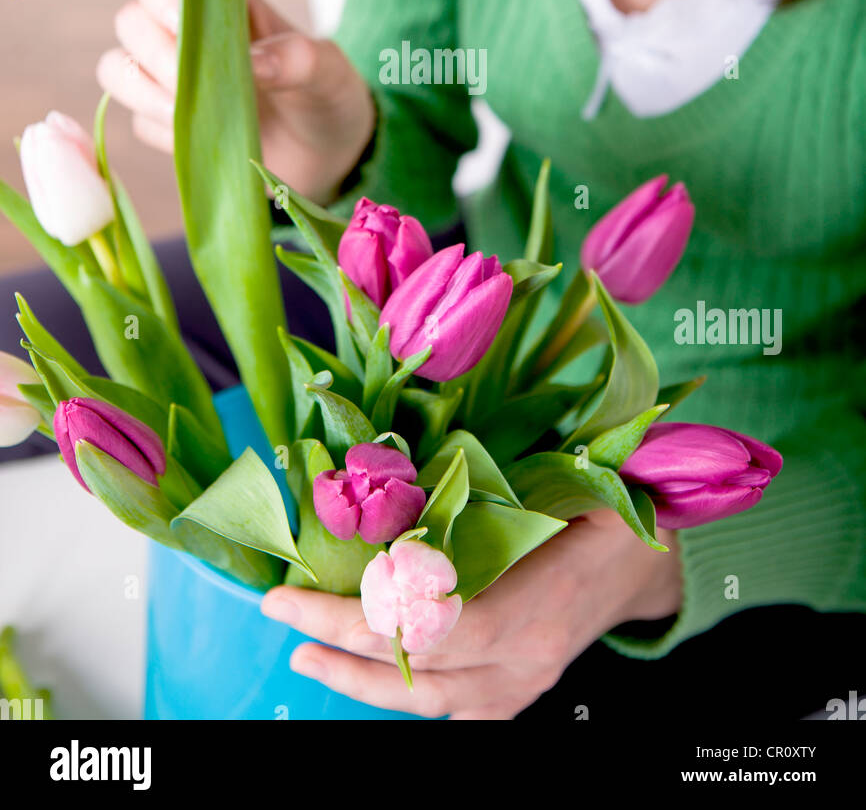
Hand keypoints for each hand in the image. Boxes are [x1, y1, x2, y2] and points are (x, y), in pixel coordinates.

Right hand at [95, 0, 375, 203]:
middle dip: (155, 49)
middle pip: (129, 19)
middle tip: (194, 79)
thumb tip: (253, 64)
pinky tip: (200, 136)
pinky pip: (137, 121)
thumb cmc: (327, 93)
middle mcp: (183, 31)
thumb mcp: (329, 70)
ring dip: (145, 90)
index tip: (181, 15)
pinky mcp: (165, 124)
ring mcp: (169, 79)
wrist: (330, 153)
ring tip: (190, 111)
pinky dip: (161, 128)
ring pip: (118, 70)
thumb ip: (298, 59)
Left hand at [261, 509, 682, 720]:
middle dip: (338, 643)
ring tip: (307, 653)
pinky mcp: (523, 696)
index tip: (288, 593)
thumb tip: (406, 464)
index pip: (421, 625)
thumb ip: (497, 486)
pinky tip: (371, 683)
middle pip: (414, 669)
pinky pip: (459, 716)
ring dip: (360, 680)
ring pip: (427, 702)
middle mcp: (525, 658)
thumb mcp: (565, 480)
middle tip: (280, 611)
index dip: (351, 617)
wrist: (650, 559)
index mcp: (534, 602)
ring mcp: (525, 686)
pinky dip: (412, 701)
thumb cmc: (606, 505)